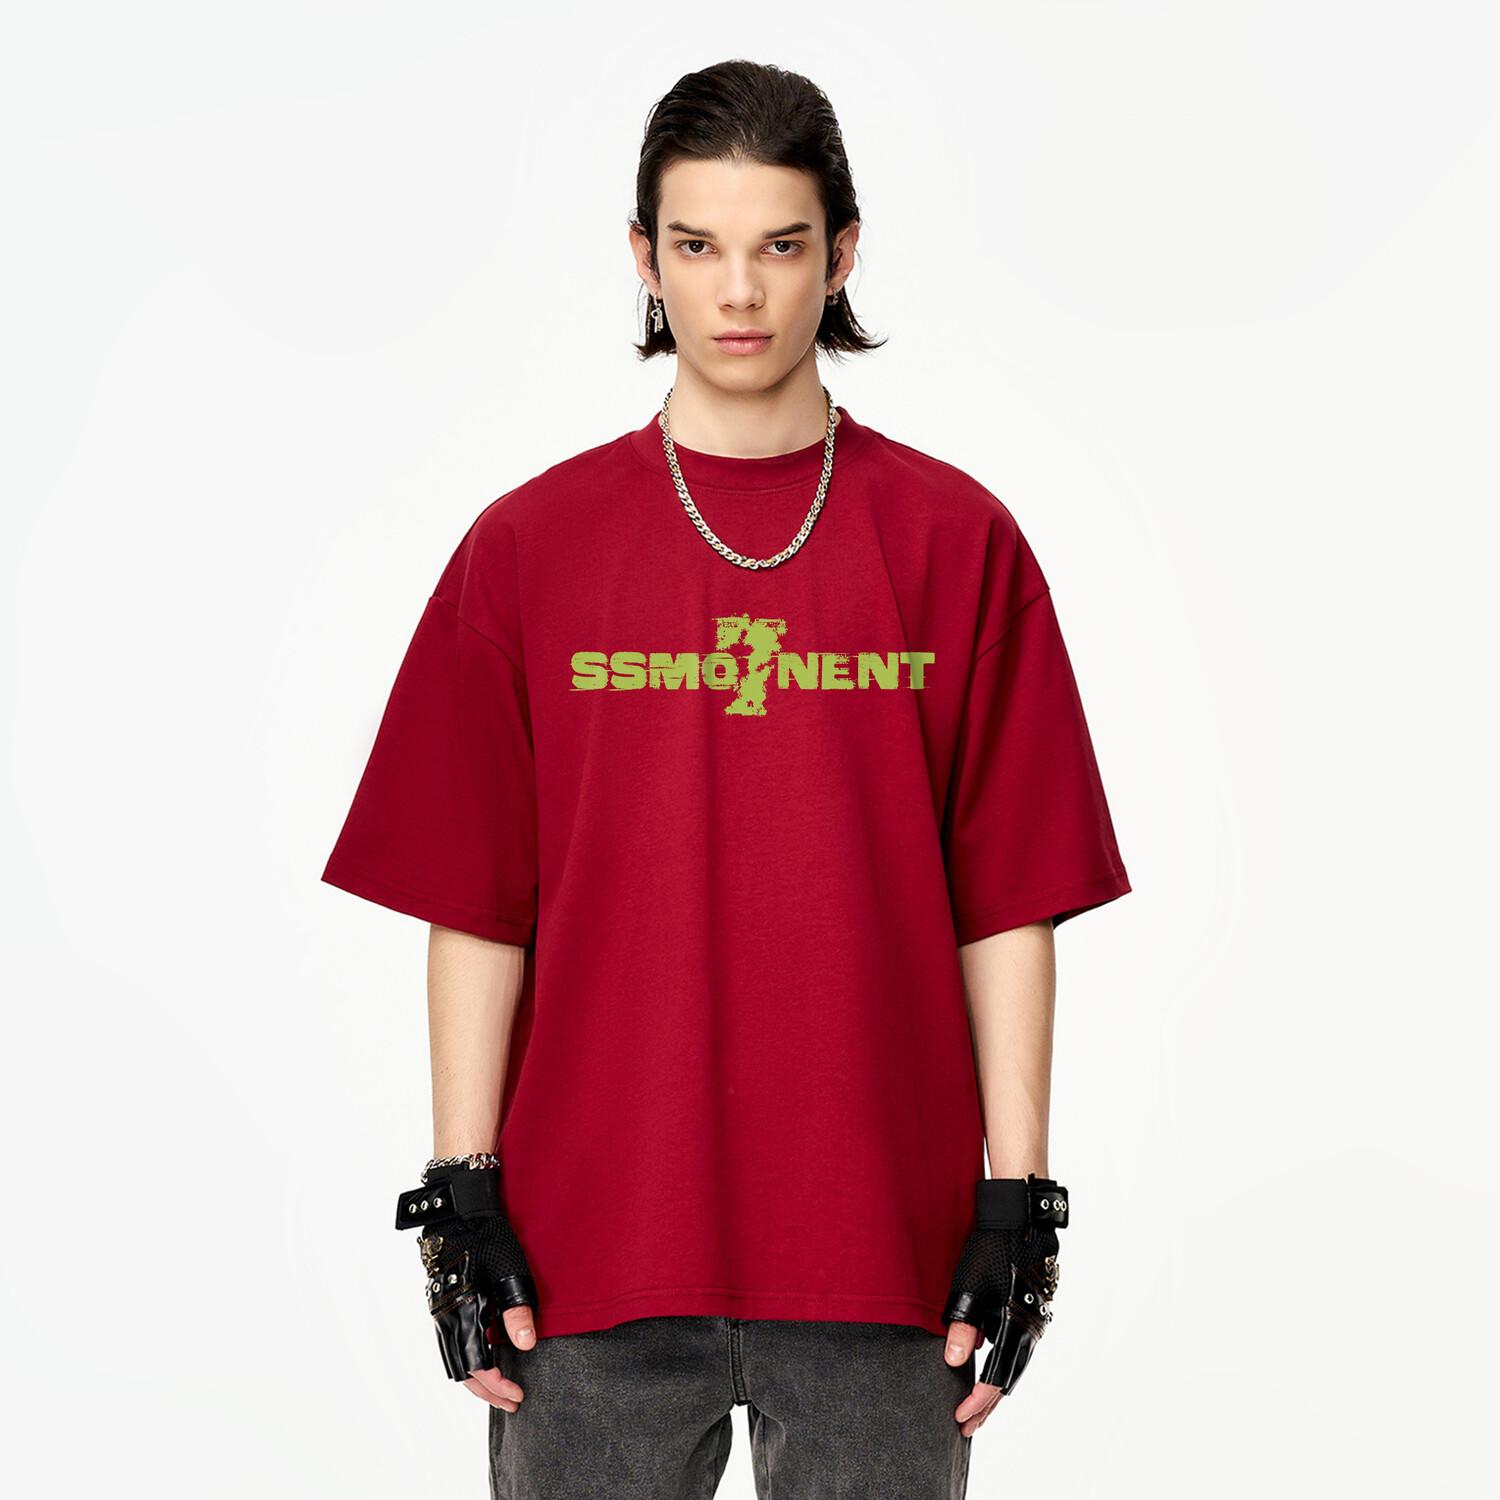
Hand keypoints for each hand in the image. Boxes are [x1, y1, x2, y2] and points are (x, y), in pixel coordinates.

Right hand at [395, 1163, 537, 1403]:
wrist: (458, 1210)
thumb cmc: (489, 1237)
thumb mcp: (511, 1271)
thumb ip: (518, 1310)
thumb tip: (527, 1346)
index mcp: (464, 1311)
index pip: (478, 1366)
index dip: (498, 1385)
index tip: (518, 1395)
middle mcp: (446, 1317)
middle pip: (462, 1371)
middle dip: (487, 1391)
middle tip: (511, 1401)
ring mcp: (439, 1312)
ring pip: (452, 1361)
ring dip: (474, 1379)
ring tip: (498, 1388)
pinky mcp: (439, 1305)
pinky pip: (448, 1345)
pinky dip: (465, 1360)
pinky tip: (483, 1356)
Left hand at [940, 1174, 1066, 1433]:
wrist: (1020, 1219)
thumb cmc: (990, 1250)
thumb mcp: (968, 1287)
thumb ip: (962, 1327)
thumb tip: (953, 1363)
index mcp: (1015, 1328)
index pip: (995, 1379)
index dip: (977, 1402)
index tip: (959, 1418)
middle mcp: (1032, 1331)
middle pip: (1010, 1380)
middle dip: (987, 1405)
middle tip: (967, 1425)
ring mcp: (1038, 1321)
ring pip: (1018, 1366)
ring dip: (998, 1387)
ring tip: (978, 1405)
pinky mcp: (1036, 1310)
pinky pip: (1022, 1350)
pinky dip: (1007, 1366)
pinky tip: (993, 1368)